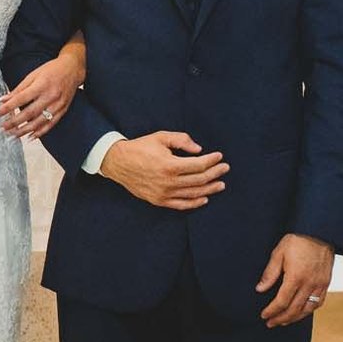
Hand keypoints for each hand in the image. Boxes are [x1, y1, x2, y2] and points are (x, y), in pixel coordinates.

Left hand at [0, 52, 83, 139]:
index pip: (21, 99)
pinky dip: (40, 133)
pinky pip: (50, 125)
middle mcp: (50, 96)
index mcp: (41, 85)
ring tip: (11, 136)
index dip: (7, 108)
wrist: (72, 70)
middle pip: (29, 113)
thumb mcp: (33, 75)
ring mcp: (57, 105)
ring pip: (39, 122)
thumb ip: (18, 89)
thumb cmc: (51, 70)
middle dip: (13, 123)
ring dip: (24, 131)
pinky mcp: (62, 111)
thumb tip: (3, 99)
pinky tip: (29, 137)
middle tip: (1, 129)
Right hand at [98, 132, 227, 209]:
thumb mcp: (160, 137)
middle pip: (199, 180)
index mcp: (169, 165)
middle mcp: (168, 182)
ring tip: (221, 184)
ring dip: (210, 189)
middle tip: (224, 168)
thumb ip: (181, 140)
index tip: (219, 156)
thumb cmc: (140, 147)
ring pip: (193, 194)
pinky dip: (195, 203)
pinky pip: (181, 205)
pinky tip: (205, 198)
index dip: (211, 161)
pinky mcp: (158, 200)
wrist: (118, 162)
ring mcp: (163, 193)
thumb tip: (199, 150)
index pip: (198, 165)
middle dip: (215, 173)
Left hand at [257, 234, 333, 327]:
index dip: (272, 311)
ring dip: (295, 318)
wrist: (320, 232)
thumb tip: (260, 289)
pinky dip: (308, 311)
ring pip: (307, 309)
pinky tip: (301, 312)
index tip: (264, 315)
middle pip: (294, 309)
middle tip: (270, 323)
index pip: (282, 301)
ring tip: (284, 321)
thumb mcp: (278, 253)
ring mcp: (320, 285)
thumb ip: (269, 273)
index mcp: (296, 277)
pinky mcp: (326, 283)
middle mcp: (309, 284)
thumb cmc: (297, 240)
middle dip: (281, 319)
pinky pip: (318, 303)